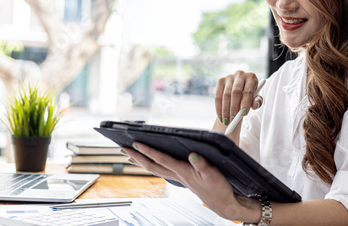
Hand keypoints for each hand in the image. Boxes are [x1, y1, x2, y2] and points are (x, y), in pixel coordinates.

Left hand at [123, 143, 260, 221]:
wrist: (224, 204)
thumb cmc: (219, 189)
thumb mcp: (214, 174)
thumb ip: (203, 164)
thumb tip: (192, 155)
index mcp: (184, 172)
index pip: (162, 160)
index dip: (148, 151)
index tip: (136, 143)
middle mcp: (178, 175)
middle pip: (152, 166)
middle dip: (137, 157)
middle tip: (124, 148)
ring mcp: (179, 178)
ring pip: (156, 169)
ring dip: (142, 161)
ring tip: (131, 154)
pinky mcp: (183, 178)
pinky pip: (163, 170)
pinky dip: (154, 164)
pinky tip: (152, 162)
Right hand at [215, 71, 261, 125]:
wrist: (240, 90)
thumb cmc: (249, 96)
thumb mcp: (255, 99)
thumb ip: (257, 102)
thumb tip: (254, 105)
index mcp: (251, 77)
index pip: (248, 91)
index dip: (245, 103)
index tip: (244, 114)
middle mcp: (240, 74)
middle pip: (235, 92)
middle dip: (234, 107)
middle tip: (233, 119)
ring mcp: (229, 76)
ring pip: (226, 95)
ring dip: (225, 110)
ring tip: (227, 120)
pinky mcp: (220, 81)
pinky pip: (218, 96)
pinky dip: (218, 107)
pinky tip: (220, 116)